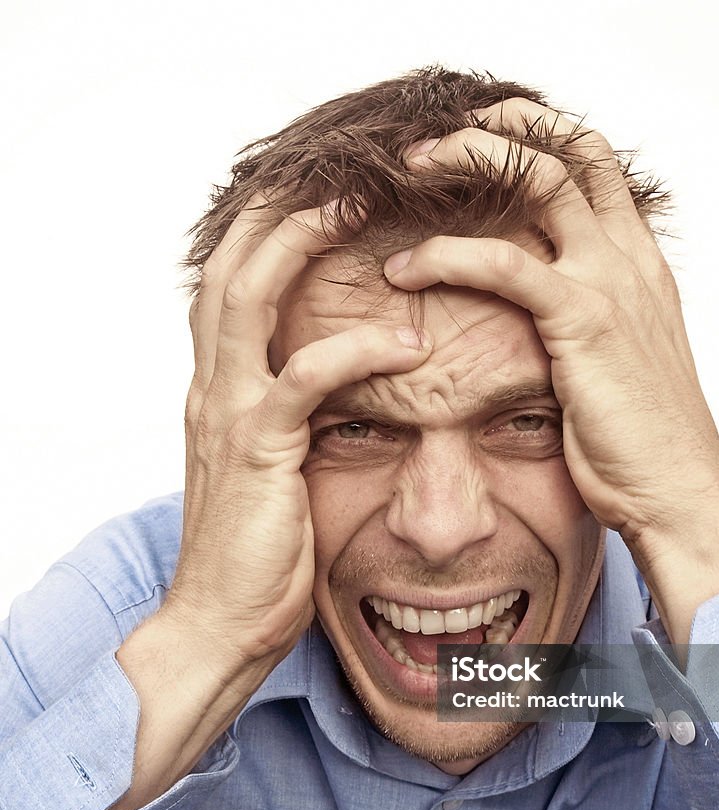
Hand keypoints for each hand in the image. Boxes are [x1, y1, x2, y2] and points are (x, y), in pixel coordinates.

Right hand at [162, 200, 430, 677]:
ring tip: (361, 208)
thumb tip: (335, 400)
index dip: (267, 235)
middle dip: (280, 211)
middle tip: (346, 176)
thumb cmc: (258, 556)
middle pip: (229, 267)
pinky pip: (305, 379)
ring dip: (301, 243)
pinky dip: (356, 350)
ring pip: (249, 298)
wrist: (219, 624)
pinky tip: (407, 342)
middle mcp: (213, 389)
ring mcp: (229, 415)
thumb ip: (290, 426)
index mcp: (219, 392)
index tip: (320, 200)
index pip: (230, 288)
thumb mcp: (271, 475)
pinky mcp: (257, 450)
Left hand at [383, 100, 718, 643]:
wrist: (675, 490)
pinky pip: (505, 264)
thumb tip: (541, 327)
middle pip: (573, 150)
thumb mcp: (619, 369)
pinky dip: (446, 256)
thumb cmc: (640, 444)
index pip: (597, 170)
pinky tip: (404, 269)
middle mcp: (631, 259)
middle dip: (504, 126)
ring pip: (540, 179)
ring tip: (412, 167)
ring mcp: (611, 282)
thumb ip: (589, 329)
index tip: (487, 138)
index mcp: (641, 267)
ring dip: (470, 158)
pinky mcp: (583, 319)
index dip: (543, 139)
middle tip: (440, 138)